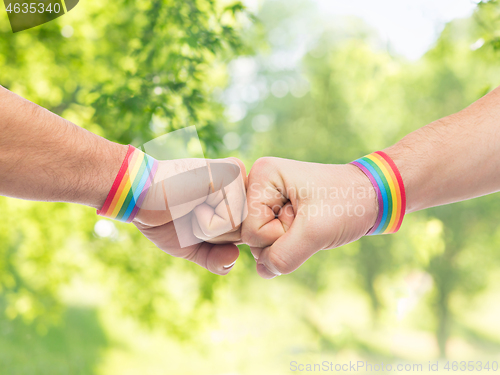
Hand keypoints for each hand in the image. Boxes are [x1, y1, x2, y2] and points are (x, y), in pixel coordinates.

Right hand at [133, 157, 246, 274]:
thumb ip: (216, 259)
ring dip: (209, 231)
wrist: (136, 195)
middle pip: (247, 234)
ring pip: (241, 229)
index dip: (217, 241)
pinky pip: (231, 221)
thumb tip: (234, 257)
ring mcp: (238, 176)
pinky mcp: (230, 175)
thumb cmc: (162, 217)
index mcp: (237, 196)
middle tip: (190, 213)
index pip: (246, 236)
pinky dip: (206, 225)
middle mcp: (242, 182)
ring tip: (190, 208)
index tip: (193, 218)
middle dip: (215, 237)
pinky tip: (191, 204)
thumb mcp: (192, 246)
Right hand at [241, 157, 377, 278]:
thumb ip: (282, 256)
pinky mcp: (274, 210)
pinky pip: (269, 241)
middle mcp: (258, 183)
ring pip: (260, 242)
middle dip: (281, 238)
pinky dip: (288, 243)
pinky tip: (303, 229)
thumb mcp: (315, 232)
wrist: (370, 197)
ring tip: (309, 221)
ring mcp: (265, 198)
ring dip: (287, 241)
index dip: (278, 234)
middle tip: (308, 219)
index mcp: (262, 174)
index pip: (250, 229)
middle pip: (250, 236)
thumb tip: (263, 271)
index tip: (304, 216)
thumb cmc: (347, 204)